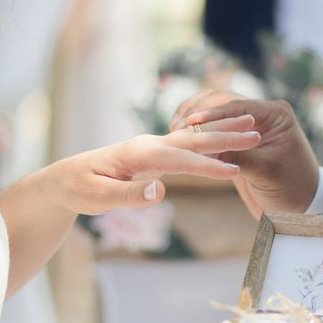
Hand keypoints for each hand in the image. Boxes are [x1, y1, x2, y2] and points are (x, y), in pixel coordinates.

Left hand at [41, 120, 261, 217]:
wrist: (65, 178)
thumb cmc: (79, 189)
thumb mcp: (98, 197)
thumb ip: (129, 194)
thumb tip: (161, 190)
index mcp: (139, 153)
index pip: (180, 159)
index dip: (207, 165)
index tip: (234, 170)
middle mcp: (149, 145)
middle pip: (193, 139)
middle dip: (225, 135)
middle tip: (256, 132)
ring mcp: (153, 147)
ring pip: (193, 138)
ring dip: (222, 132)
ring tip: (250, 125)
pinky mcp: (154, 154)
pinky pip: (187, 146)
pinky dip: (209, 142)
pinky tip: (223, 141)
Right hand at [171, 91, 318, 217]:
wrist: (301, 207)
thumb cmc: (291, 189)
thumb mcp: (264, 170)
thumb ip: (235, 155)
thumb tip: (202, 146)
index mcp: (275, 114)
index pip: (237, 106)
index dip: (211, 113)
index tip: (189, 121)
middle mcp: (262, 115)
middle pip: (222, 102)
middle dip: (198, 112)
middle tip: (177, 127)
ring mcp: (248, 126)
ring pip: (215, 112)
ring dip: (195, 118)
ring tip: (174, 129)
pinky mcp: (238, 140)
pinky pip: (215, 129)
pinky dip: (199, 131)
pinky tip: (182, 138)